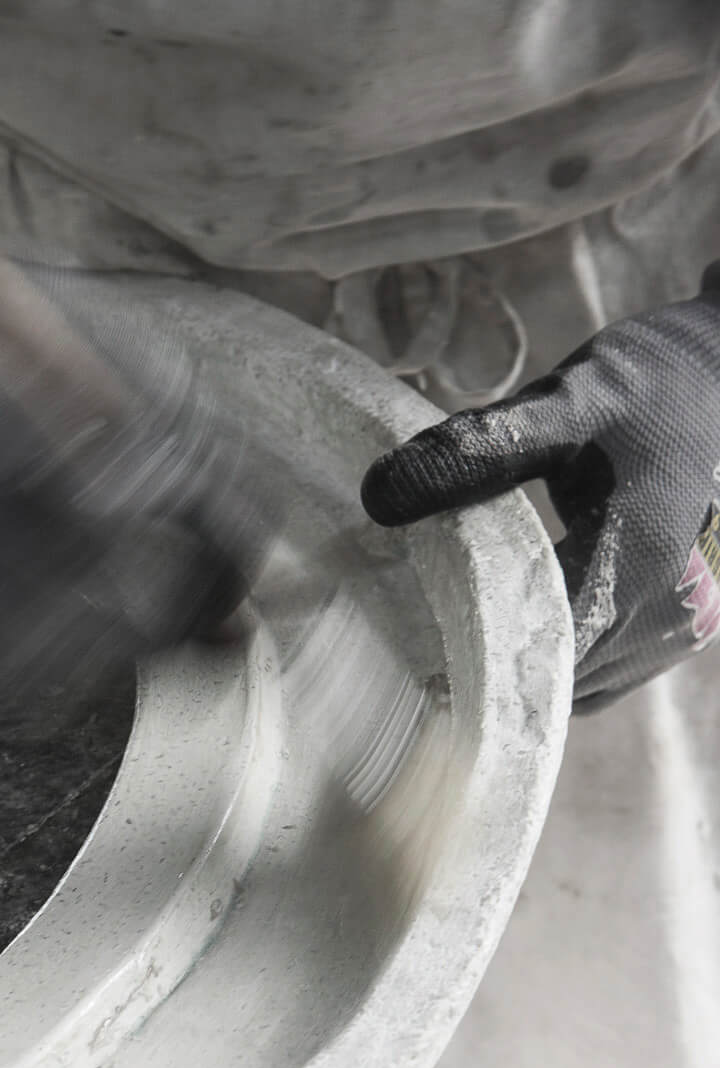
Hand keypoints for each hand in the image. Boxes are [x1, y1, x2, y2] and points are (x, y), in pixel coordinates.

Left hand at [360, 273, 719, 709]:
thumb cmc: (657, 379)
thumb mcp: (571, 400)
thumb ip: (482, 446)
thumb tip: (380, 494)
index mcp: (638, 561)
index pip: (541, 650)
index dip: (475, 661)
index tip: (416, 658)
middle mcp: (669, 610)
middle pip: (562, 679)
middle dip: (496, 671)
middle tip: (423, 655)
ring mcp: (685, 625)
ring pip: (588, 687)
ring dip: (535, 673)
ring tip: (465, 646)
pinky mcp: (687, 625)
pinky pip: (615, 675)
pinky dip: (570, 665)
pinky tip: (524, 632)